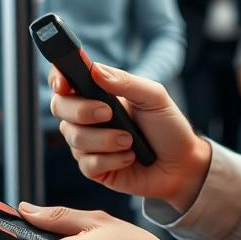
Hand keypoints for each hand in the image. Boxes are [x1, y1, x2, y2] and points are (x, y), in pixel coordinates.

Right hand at [50, 64, 210, 212]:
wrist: (183, 164)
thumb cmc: (168, 126)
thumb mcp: (154, 97)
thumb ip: (125, 82)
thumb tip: (95, 70)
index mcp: (99, 93)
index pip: (66, 80)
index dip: (57, 78)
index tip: (63, 83)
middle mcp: (88, 116)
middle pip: (60, 107)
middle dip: (82, 110)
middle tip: (108, 112)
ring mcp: (89, 143)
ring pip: (74, 137)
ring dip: (105, 139)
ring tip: (130, 140)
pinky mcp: (94, 169)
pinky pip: (87, 164)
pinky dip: (111, 159)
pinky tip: (130, 157)